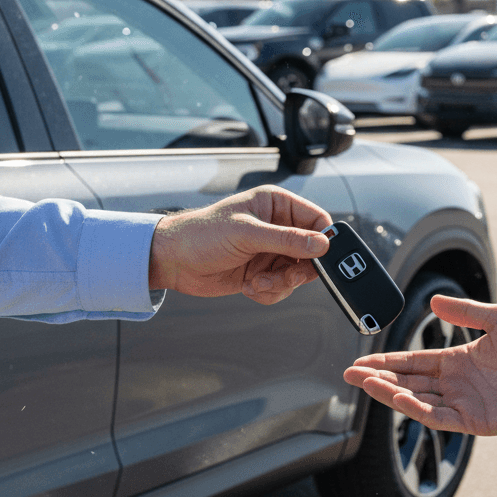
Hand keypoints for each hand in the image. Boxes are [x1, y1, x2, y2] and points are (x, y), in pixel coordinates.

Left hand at [147, 186, 331, 304]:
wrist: (172, 261)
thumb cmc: (202, 235)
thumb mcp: (247, 234)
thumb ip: (287, 239)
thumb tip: (323, 244)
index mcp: (276, 204)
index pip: (317, 220)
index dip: (323, 241)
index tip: (318, 260)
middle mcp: (277, 226)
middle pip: (312, 253)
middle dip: (298, 270)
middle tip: (283, 277)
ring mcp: (270, 251)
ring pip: (297, 274)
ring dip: (280, 284)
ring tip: (257, 283)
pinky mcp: (262, 273)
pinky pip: (281, 288)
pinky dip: (268, 292)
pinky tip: (248, 287)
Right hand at [343, 296, 496, 435]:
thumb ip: (466, 311)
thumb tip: (433, 303)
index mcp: (459, 360)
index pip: (414, 361)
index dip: (387, 361)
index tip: (362, 361)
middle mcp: (457, 384)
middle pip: (408, 381)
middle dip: (378, 378)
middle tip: (350, 374)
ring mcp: (465, 403)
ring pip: (418, 400)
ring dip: (390, 392)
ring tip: (365, 384)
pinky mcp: (476, 421)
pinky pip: (439, 417)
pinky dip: (416, 409)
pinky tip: (398, 397)